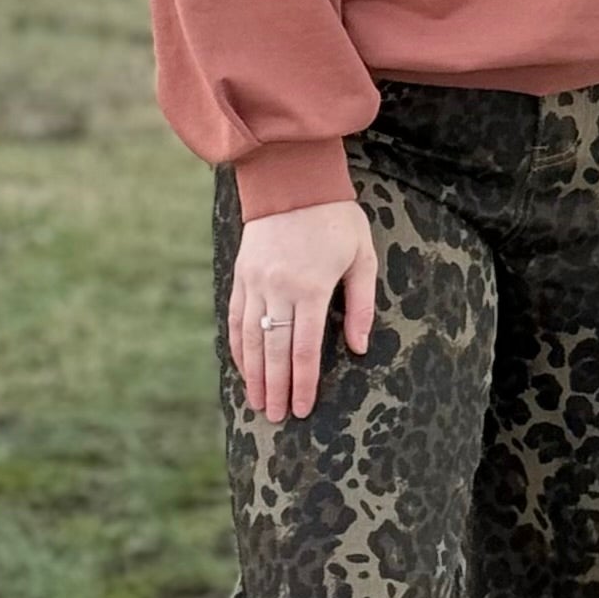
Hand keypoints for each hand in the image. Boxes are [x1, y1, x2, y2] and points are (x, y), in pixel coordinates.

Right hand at [229, 197, 377, 422]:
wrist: (292, 179)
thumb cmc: (336, 219)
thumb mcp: (362, 257)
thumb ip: (360, 305)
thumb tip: (358, 348)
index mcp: (310, 286)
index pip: (305, 348)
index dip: (304, 382)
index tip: (303, 409)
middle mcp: (278, 288)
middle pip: (274, 351)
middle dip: (277, 388)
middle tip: (278, 418)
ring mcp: (254, 282)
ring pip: (249, 339)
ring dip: (254, 375)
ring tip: (259, 403)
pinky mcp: (241, 275)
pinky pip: (236, 319)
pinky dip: (238, 347)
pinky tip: (244, 368)